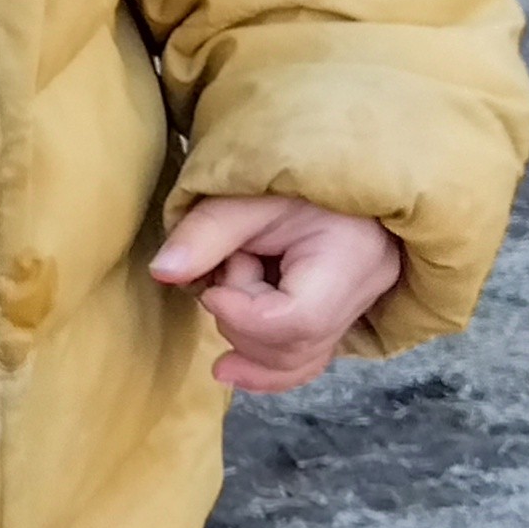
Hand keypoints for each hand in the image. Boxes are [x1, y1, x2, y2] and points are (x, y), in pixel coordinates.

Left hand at [150, 195, 401, 395]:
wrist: (330, 159)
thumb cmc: (292, 171)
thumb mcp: (244, 194)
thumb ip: (204, 232)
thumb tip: (162, 272)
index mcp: (353, 255)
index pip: (297, 320)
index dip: (241, 313)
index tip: (213, 282)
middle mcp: (366, 290)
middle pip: (293, 345)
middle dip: (240, 317)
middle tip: (230, 262)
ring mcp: (358, 306)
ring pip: (297, 359)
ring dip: (246, 334)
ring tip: (230, 289)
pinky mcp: (340, 314)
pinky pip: (305, 356)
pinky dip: (264, 361)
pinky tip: (228, 369)